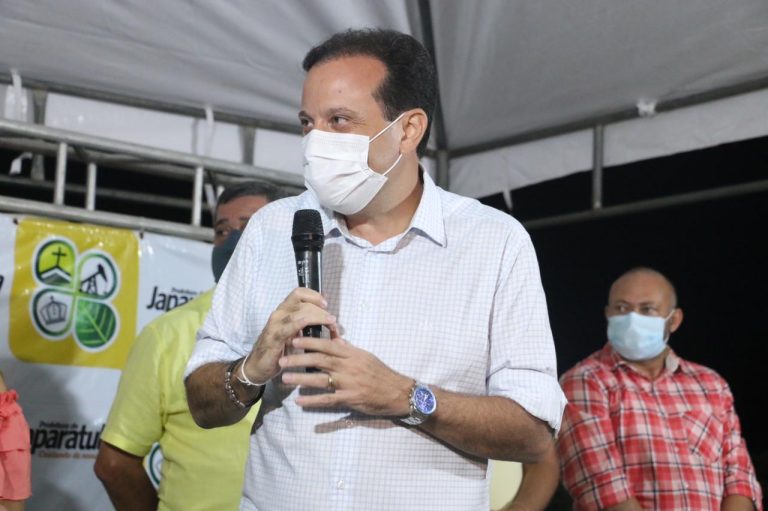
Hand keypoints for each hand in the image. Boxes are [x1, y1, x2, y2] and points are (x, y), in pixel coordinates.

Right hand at [242, 288, 335, 384]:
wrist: (258, 366)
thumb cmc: (278, 349)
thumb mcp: (294, 332)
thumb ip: (306, 321)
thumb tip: (324, 310)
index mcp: (284, 311)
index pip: (299, 293)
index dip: (314, 295)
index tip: (326, 304)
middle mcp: (279, 314)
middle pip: (303, 303)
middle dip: (321, 310)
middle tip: (333, 321)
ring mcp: (275, 324)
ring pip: (299, 313)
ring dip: (318, 317)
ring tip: (331, 323)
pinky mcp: (274, 337)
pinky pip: (287, 327)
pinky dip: (299, 323)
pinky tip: (307, 323)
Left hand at [278, 325, 412, 416]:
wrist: (397, 392)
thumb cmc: (381, 373)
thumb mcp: (365, 356)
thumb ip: (348, 349)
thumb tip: (334, 340)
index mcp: (352, 354)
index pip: (327, 345)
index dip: (309, 342)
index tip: (294, 340)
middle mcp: (348, 367)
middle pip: (319, 360)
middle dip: (299, 359)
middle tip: (282, 359)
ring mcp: (348, 383)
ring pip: (320, 379)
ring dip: (301, 379)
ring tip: (285, 378)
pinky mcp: (349, 399)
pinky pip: (327, 400)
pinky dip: (313, 400)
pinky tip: (299, 401)